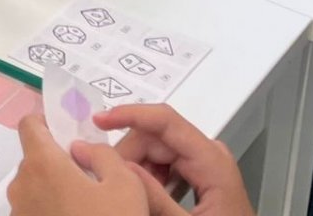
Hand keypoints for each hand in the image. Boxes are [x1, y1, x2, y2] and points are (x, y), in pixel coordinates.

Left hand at [6, 114, 162, 215]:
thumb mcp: (125, 184)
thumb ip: (102, 154)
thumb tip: (83, 148)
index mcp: (42, 163)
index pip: (29, 124)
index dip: (48, 123)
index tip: (68, 133)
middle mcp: (22, 185)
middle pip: (35, 159)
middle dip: (60, 163)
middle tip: (91, 177)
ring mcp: (20, 212)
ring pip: (36, 188)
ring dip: (57, 190)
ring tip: (90, 206)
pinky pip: (36, 211)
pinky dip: (52, 211)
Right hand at [102, 106, 254, 215]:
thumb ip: (155, 198)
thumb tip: (121, 168)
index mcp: (213, 162)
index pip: (167, 121)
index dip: (130, 115)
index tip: (99, 121)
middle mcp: (210, 155)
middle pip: (157, 137)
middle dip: (129, 154)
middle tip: (111, 179)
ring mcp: (206, 164)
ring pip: (157, 150)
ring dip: (137, 168)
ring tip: (130, 193)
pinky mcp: (201, 175)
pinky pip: (165, 165)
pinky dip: (149, 177)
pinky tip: (145, 197)